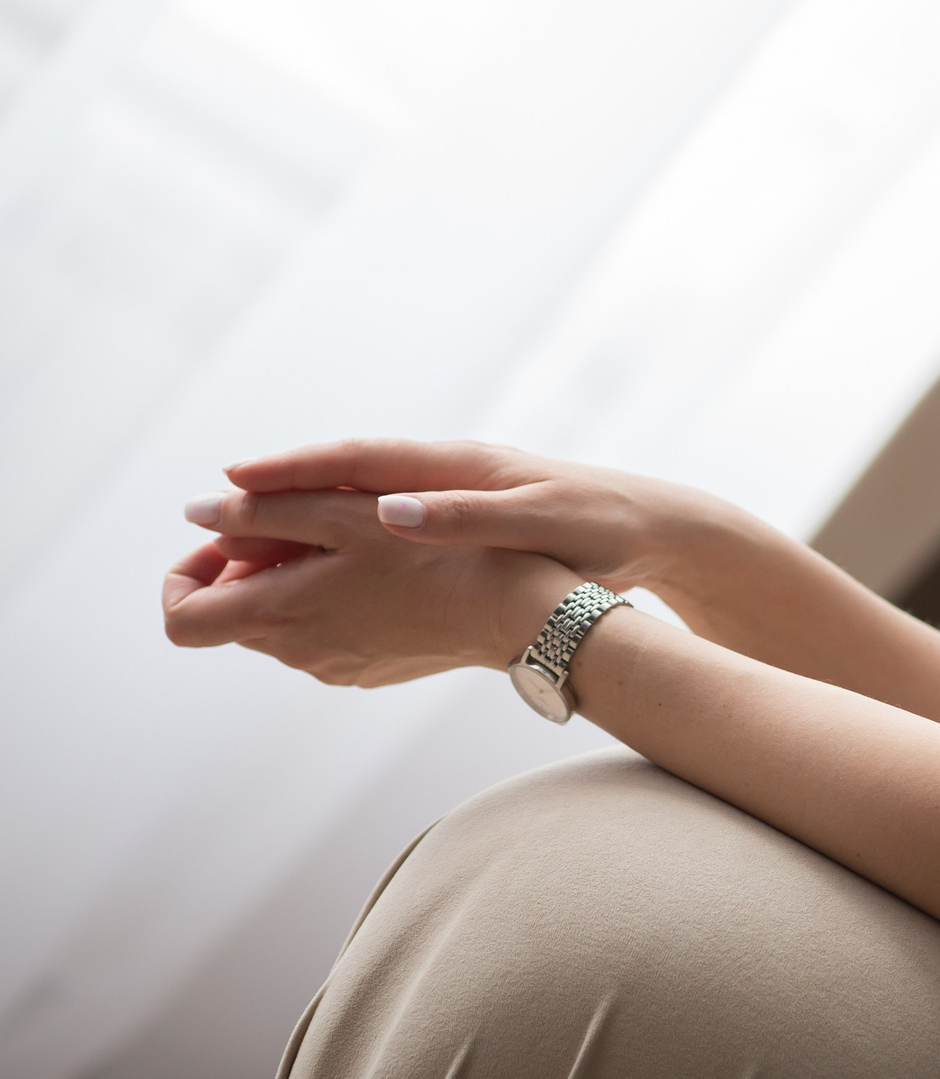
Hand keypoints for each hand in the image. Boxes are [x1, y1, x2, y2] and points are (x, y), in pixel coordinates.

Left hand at [162, 488, 578, 685]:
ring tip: (356, 539)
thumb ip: (265, 511)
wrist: (515, 612)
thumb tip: (199, 513)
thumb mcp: (346, 514)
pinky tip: (385, 572)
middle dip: (254, 563)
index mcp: (280, 614)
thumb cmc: (435, 553)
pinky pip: (326, 633)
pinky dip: (334, 600)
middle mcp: (298, 652)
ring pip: (283, 620)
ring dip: (297, 578)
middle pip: (235, 612)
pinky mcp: (368, 669)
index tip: (229, 538)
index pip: (183, 618)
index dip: (189, 574)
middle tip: (310, 522)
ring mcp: (334, 666)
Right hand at [221, 439, 751, 599]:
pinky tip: (317, 554)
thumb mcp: (539, 521)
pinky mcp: (470, 516)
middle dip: (277, 488)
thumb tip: (389, 512)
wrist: (659, 529)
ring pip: (361, 498)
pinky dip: (344, 531)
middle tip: (205, 510)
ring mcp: (458, 491)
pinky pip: (387, 519)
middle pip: (346, 475)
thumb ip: (466, 516)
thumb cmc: (605, 528)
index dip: (293, 470)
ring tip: (240, 536)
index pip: (359, 460)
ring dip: (303, 512)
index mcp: (462, 464)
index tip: (232, 479)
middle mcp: (451, 470)